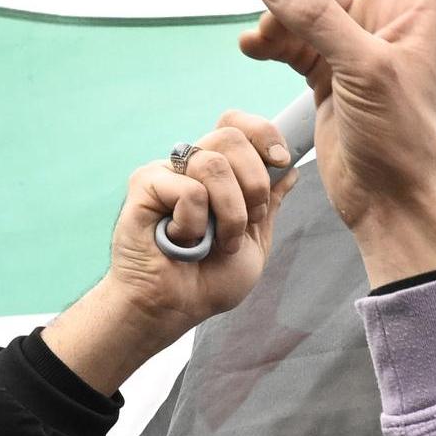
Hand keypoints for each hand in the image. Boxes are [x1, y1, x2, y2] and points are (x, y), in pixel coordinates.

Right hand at [47, 111, 291, 392]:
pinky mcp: (145, 184)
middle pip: (230, 136)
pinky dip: (195, 224)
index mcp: (219, 173)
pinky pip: (189, 190)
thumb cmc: (208, 282)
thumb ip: (269, 205)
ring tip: (216, 241)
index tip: (281, 160)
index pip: (240, 126)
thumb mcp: (255, 242)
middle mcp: (191, 165)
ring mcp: (167, 172)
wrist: (174, 309)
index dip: (264, 134)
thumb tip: (290, 168)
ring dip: (229, 213)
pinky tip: (181, 241)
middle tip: (249, 220)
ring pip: (213, 164)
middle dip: (254, 183)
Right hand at [243, 0, 435, 287]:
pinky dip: (271, 35)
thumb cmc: (401, 142)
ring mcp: (358, 40)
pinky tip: (255, 47)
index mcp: (421, 10)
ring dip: (284, 7)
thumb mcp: (363, 71)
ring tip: (267, 36)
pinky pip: (291, 31)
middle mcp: (393, 16)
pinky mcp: (329, 68)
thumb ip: (317, 16)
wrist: (387, 204)